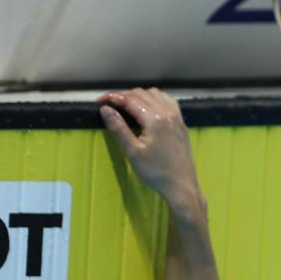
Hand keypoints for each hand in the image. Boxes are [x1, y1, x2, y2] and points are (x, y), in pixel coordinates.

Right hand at [98, 88, 200, 208]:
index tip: (99, 101)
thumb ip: (119, 128)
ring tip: (125, 106)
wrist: (181, 185)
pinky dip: (154, 99)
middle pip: (142, 94)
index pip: (130, 99)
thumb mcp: (133, 151)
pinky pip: (167, 101)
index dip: (112, 97)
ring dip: (139, 96)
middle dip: (124, 96)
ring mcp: (177, 117)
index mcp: (155, 119)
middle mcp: (168, 113)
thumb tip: (105, 109)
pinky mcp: (181, 123)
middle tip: (109, 105)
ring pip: (156, 95)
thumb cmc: (156, 171)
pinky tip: (147, 108)